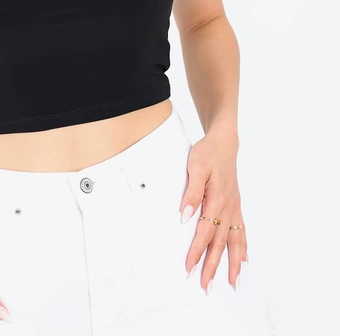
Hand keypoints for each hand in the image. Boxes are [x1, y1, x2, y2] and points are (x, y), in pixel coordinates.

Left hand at [180, 130, 247, 292]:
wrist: (224, 142)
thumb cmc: (208, 153)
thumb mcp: (195, 167)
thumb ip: (191, 193)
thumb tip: (185, 216)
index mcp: (217, 199)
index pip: (205, 231)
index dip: (196, 251)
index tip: (189, 267)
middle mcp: (229, 207)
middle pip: (220, 242)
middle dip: (213, 266)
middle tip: (206, 286)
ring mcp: (234, 207)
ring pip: (235, 240)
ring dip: (233, 262)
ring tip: (232, 282)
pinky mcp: (236, 204)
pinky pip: (242, 229)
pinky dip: (243, 246)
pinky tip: (244, 259)